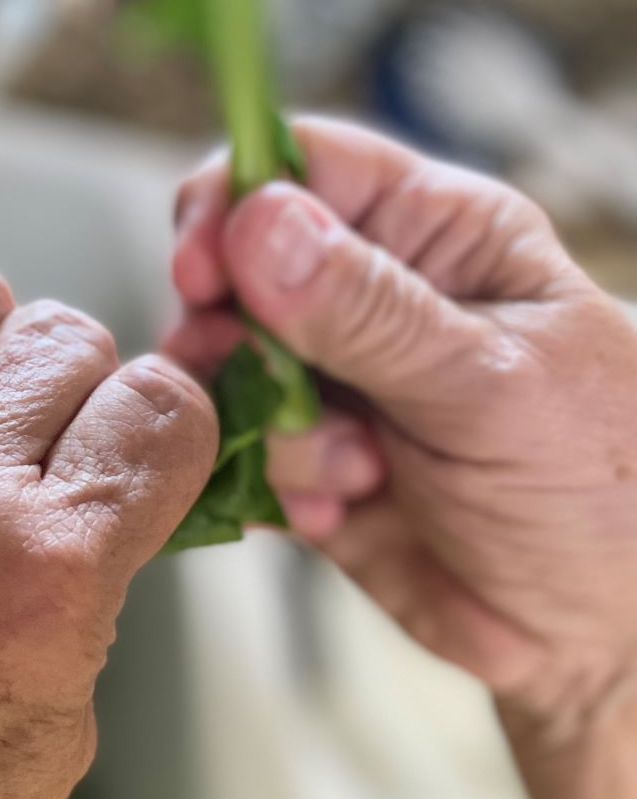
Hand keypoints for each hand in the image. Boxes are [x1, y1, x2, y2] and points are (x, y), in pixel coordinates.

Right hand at [168, 116, 636, 741]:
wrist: (597, 630)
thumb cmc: (602, 486)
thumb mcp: (493, 385)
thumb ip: (370, 311)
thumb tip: (258, 225)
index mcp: (437, 235)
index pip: (307, 167)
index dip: (238, 201)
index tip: (202, 270)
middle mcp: (376, 296)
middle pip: (240, 268)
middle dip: (237, 335)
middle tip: (269, 390)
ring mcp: (337, 382)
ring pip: (227, 367)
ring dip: (266, 426)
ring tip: (349, 473)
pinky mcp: (308, 461)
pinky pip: (233, 451)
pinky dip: (265, 486)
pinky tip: (336, 515)